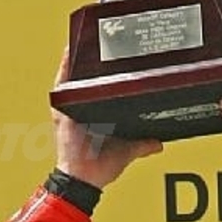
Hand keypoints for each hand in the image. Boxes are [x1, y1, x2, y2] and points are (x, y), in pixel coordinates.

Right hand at [52, 47, 162, 188]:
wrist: (83, 180)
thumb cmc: (98, 168)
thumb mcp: (126, 152)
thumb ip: (142, 144)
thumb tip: (159, 142)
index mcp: (95, 115)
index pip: (100, 88)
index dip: (107, 74)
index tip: (117, 57)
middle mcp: (81, 109)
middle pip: (87, 80)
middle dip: (94, 64)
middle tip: (109, 43)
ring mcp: (71, 108)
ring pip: (74, 78)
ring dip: (80, 61)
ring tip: (89, 41)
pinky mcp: (63, 110)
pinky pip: (62, 84)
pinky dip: (65, 68)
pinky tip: (70, 51)